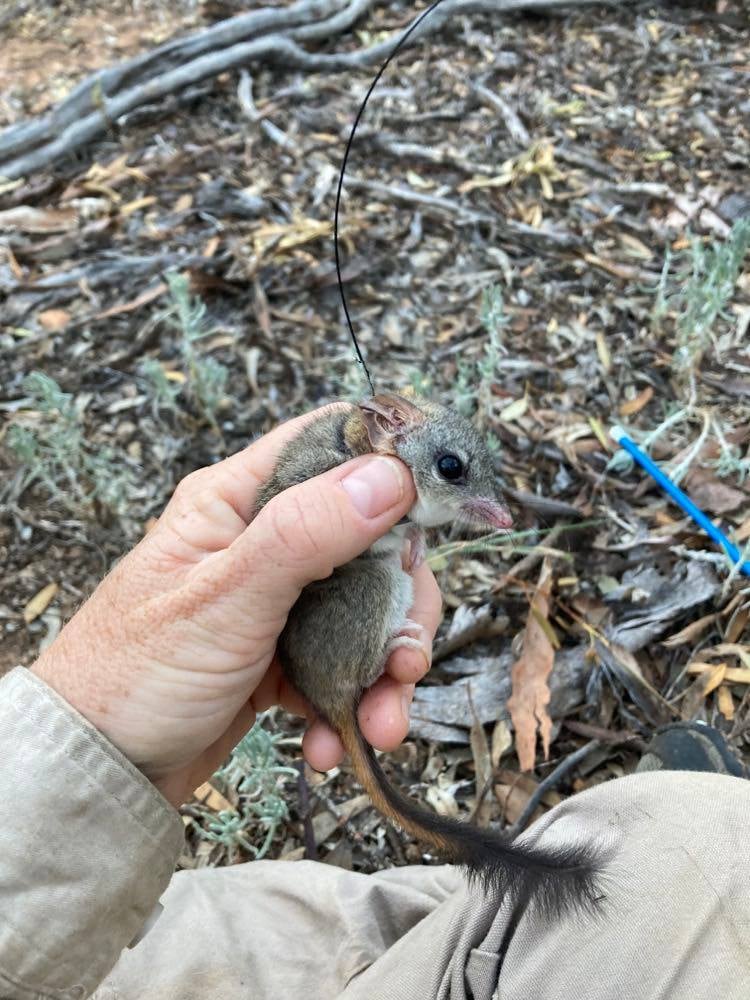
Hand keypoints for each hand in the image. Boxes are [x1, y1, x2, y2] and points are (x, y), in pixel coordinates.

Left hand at [32, 405, 441, 806]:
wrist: (99, 772)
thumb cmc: (133, 674)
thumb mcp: (225, 598)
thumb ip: (304, 532)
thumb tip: (389, 474)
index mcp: (237, 499)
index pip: (330, 445)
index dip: (392, 463)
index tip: (441, 504)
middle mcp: (263, 540)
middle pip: (371, 542)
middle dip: (399, 608)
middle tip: (406, 661)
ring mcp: (276, 599)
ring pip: (365, 610)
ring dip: (383, 670)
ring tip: (379, 724)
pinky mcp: (282, 652)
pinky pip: (342, 663)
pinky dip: (348, 702)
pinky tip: (329, 741)